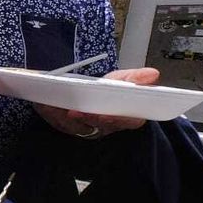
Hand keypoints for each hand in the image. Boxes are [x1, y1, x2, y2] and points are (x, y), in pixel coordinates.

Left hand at [35, 67, 159, 138]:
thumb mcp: (120, 79)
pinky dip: (54, 114)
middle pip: (103, 126)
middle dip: (94, 119)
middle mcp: (107, 126)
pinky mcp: (69, 126)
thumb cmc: (104, 87)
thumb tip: (153, 74)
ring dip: (71, 119)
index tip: (112, 113)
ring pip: (80, 127)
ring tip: (66, 110)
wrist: (78, 89)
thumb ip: (134, 78)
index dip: (121, 119)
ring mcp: (88, 128)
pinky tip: (49, 106)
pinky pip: (61, 123)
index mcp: (125, 115)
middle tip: (85, 112)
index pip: (130, 121)